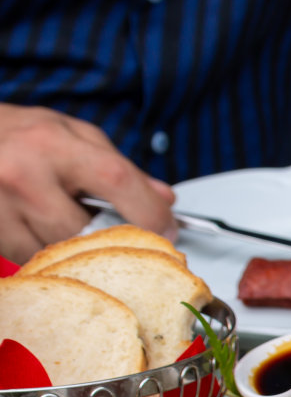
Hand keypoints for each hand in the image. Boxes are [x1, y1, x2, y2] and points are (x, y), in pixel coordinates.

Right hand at [0, 104, 175, 260]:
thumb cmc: (23, 136)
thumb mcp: (75, 135)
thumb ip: (120, 166)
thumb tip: (163, 200)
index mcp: (52, 144)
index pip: (117, 181)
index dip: (151, 212)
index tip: (168, 229)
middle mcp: (23, 175)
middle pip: (88, 231)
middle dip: (111, 237)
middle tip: (118, 231)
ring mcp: (1, 208)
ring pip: (61, 255)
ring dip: (79, 250)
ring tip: (72, 224)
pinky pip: (33, 262)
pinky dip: (51, 256)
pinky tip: (46, 232)